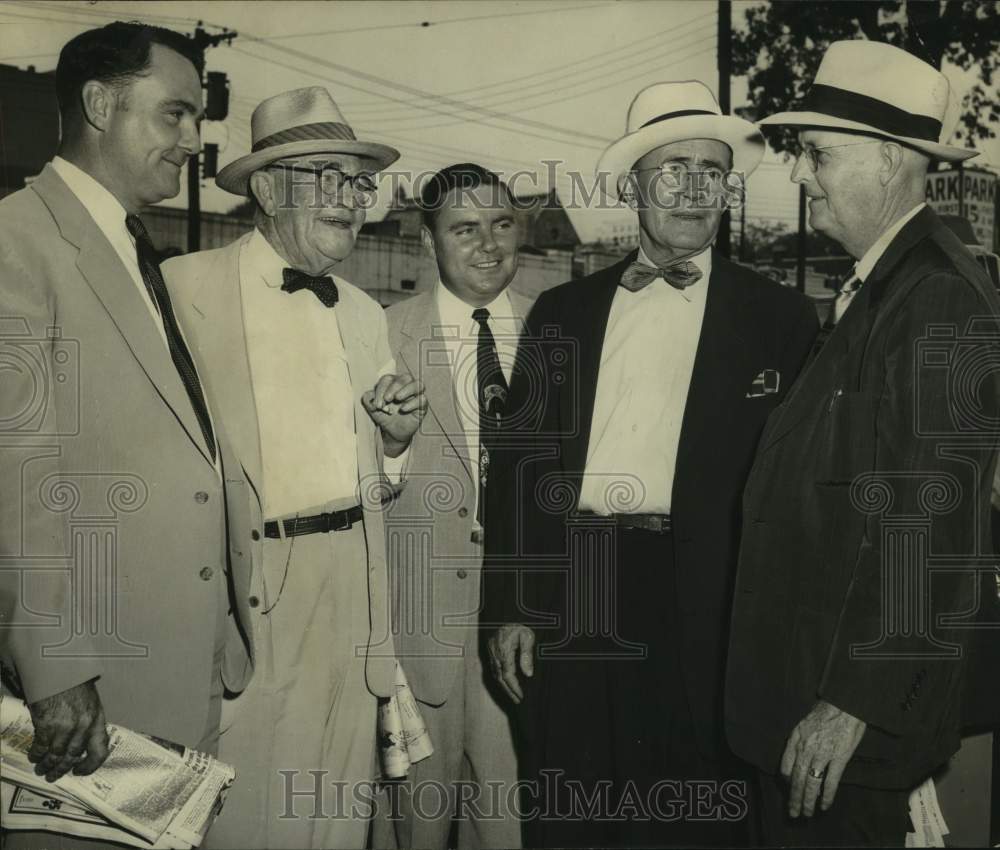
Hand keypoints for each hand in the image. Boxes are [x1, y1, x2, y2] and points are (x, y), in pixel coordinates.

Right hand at [27, 679, 109, 781]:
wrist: (60, 672)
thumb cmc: (77, 686)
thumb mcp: (92, 704)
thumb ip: (89, 724)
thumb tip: (84, 745)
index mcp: (97, 721)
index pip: (100, 751)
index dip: (90, 766)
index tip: (79, 771)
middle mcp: (83, 727)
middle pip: (73, 757)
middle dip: (62, 769)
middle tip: (53, 776)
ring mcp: (64, 727)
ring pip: (55, 756)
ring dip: (47, 765)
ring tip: (41, 769)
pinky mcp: (46, 725)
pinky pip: (41, 747)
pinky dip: (36, 754)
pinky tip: (34, 756)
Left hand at [362, 374, 425, 456]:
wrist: (391, 432)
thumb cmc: (383, 416)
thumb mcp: (372, 408)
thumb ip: (368, 399)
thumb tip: (370, 395)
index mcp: (392, 383)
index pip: (388, 379)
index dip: (381, 389)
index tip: (377, 403)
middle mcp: (406, 386)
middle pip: (405, 378)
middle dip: (395, 387)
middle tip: (387, 399)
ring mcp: (416, 395)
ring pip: (418, 384)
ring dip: (407, 390)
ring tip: (397, 399)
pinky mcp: (422, 405)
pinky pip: (422, 399)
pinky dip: (413, 403)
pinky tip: (403, 409)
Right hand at [487, 624, 534, 703]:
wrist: (507, 612)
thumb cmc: (519, 623)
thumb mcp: (527, 636)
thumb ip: (527, 655)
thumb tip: (528, 674)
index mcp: (504, 650)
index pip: (508, 675)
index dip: (514, 688)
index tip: (521, 696)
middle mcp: (495, 653)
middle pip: (500, 678)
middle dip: (509, 691)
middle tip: (517, 701)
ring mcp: (491, 651)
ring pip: (495, 674)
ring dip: (504, 686)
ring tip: (512, 695)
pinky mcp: (490, 649)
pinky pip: (493, 667)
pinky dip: (499, 677)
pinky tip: (505, 682)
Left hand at [780, 700, 865, 817]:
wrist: (845, 703)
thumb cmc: (825, 712)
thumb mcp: (803, 723)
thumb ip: (797, 741)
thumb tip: (793, 761)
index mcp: (796, 739)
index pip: (786, 766)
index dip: (787, 781)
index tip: (789, 790)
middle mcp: (806, 748)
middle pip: (797, 779)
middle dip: (794, 798)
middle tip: (792, 813)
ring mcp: (822, 754)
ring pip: (811, 783)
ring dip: (808, 801)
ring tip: (806, 813)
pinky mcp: (839, 758)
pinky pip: (831, 781)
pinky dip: (827, 796)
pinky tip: (824, 806)